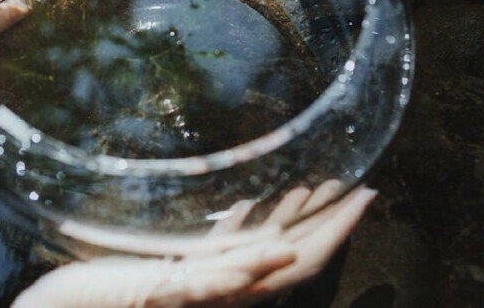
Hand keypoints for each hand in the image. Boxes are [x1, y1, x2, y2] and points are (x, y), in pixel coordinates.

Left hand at [11, 183, 375, 306]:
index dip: (331, 226)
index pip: (293, 253)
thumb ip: (215, 242)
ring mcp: (196, 294)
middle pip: (292, 262)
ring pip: (263, 270)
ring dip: (302, 238)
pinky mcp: (166, 290)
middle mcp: (221, 292)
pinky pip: (213, 282)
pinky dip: (245, 266)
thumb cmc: (119, 287)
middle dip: (332, 228)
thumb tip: (245, 207)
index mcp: (227, 280)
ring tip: (331, 197)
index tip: (361, 190)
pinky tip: (273, 248)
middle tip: (364, 190)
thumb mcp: (177, 258)